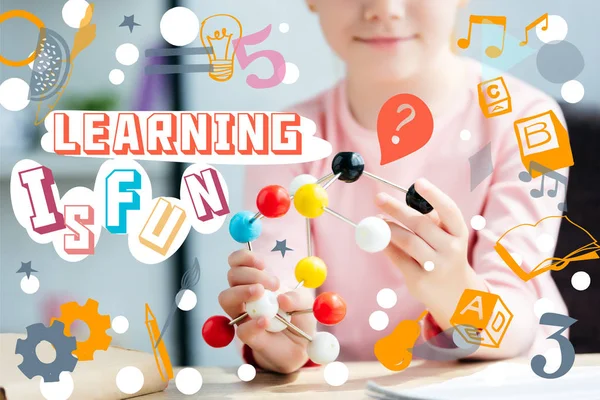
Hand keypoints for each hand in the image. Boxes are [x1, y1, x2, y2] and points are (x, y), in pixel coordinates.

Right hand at [218, 250, 314, 372]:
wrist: (300, 344)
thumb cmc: (299, 316)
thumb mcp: (305, 302)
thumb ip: (298, 298)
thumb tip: (282, 300)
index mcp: (255, 279)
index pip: (238, 261)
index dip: (245, 257)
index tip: (263, 263)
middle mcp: (243, 294)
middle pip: (233, 274)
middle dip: (251, 274)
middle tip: (274, 284)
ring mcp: (241, 314)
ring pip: (226, 297)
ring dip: (242, 292)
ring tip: (261, 294)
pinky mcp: (246, 334)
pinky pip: (241, 329)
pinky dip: (253, 324)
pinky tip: (266, 321)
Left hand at [375, 178, 487, 327]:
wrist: (456, 295)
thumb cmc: (446, 255)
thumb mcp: (447, 238)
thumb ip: (430, 221)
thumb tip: (395, 206)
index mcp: (459, 234)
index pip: (449, 211)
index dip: (434, 195)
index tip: (418, 182)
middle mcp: (452, 249)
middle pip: (420, 224)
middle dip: (396, 209)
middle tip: (378, 198)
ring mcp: (437, 266)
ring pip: (407, 240)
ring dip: (388, 228)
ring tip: (376, 220)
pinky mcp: (420, 280)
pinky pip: (398, 257)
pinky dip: (386, 245)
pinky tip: (378, 239)